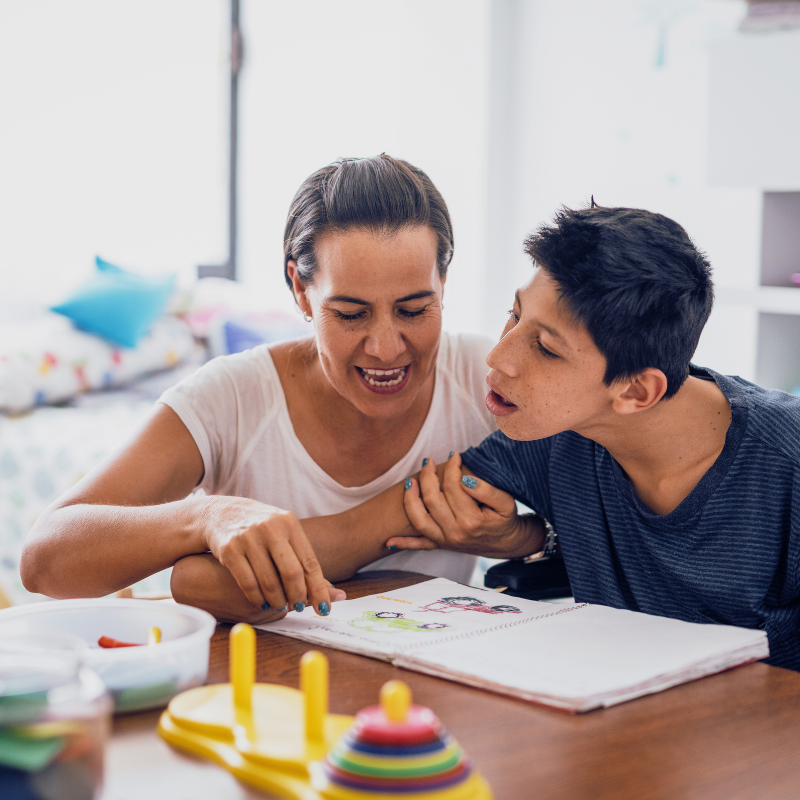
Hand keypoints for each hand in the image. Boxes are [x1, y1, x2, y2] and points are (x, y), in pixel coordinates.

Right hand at [199, 495, 343, 615]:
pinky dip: (258, 598)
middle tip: (299, 607)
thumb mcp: (285, 533)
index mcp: (290, 523)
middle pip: (292, 573)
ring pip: (269, 581)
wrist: (222, 514)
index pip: (309, 562)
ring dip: (278, 601)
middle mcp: (271, 528)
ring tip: (281, 606)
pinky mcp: (230, 550)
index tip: (324, 608)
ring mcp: (249, 538)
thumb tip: (333, 593)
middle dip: (298, 596)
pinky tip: (263, 603)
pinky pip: (248, 583)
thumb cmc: (263, 529)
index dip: (318, 589)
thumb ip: (304, 559)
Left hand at [387, 453, 544, 556]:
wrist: (507, 543)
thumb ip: (486, 490)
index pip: (453, 487)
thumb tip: (464, 479)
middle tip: (428, 460)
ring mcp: (445, 540)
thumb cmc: (505, 520)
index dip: (452, 467)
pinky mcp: (441, 545)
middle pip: (432, 499)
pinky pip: (419, 545)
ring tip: (409, 481)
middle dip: (427, 476)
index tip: (454, 454)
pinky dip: (403, 543)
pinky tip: (388, 541)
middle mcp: (454, 532)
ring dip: (410, 499)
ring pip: (419, 519)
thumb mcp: (505, 503)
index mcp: (471, 520)